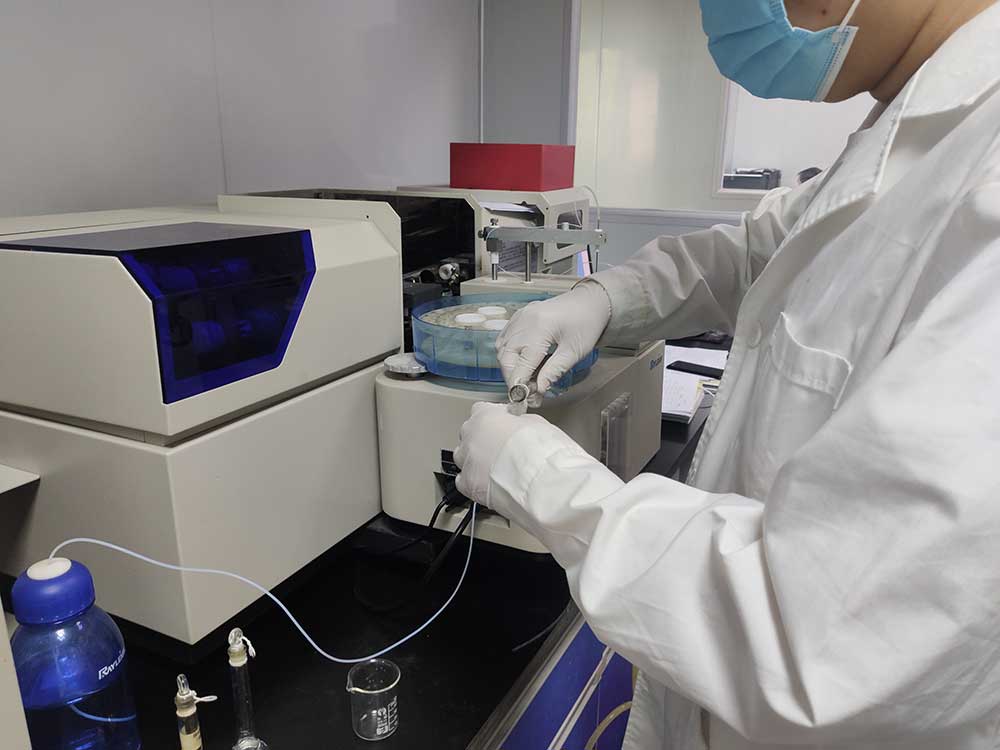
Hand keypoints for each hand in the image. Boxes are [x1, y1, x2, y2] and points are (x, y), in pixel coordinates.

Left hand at [454, 403, 546, 507]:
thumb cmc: (539, 450)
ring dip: (476, 460)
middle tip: (503, 448)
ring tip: (497, 469)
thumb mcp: (536, 422)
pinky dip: (474, 481)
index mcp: (485, 416)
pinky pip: (464, 480)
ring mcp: (466, 460)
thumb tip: (519, 425)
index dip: (494, 418)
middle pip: (470, 434)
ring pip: (464, 457)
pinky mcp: (467, 483)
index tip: (503, 424)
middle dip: (483, 440)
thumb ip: (520, 421)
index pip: (480, 410)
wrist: (537, 479)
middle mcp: (470, 435)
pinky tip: (489, 484)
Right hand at [496, 282, 610, 402]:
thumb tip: (538, 389)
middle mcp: (524, 321)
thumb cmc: (587, 323)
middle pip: (506, 357)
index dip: (519, 385)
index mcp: (539, 328)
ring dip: (510, 366)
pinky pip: (505, 338)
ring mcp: (520, 317)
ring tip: (528, 378)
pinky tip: (523, 362)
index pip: (521, 364)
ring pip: (502, 348)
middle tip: (527, 391)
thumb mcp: (574, 352)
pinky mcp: (520, 316)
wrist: (591, 300)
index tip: (522, 401)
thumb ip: (554, 371)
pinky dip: (509, 353)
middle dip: (513, 377)